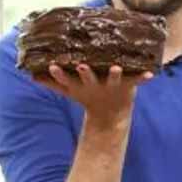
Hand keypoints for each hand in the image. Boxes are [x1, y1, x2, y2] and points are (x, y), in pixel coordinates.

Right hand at [37, 64, 153, 127]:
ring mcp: (111, 86)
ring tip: (116, 68)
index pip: (66, 80)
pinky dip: (144, 77)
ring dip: (115, 74)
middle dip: (85, 73)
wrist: (110, 115)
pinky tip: (151, 74)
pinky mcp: (127, 86)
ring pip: (113, 79)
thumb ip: (51, 83)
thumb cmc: (87, 96)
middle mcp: (95, 86)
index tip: (52, 66)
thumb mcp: (69, 91)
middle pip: (89, 79)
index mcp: (80, 86)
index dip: (59, 74)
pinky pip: (137, 81)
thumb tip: (30, 75)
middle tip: (82, 65)